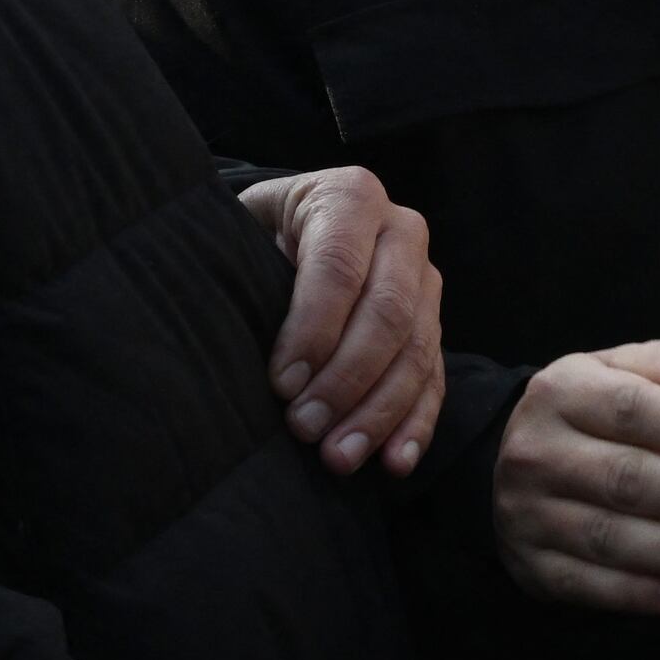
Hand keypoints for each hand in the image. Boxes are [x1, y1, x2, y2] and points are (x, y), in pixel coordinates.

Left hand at [239, 167, 442, 475]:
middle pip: (388, 312)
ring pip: (416, 350)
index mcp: (350, 197)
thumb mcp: (241, 230)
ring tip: (338, 458)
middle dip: (346, 379)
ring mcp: (425, 281)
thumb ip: (239, 262)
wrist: (287, 233)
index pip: (339, 266)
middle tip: (302, 428)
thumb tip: (225, 329)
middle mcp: (402, 231)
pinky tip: (395, 461)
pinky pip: (435, 378)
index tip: (280, 382)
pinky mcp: (435, 326)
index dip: (312, 328)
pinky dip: (416, 424)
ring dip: (379, 412)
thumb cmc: (253, 238)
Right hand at [493, 343, 659, 614]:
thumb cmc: (587, 416)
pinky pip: (590, 586)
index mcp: (561, 394)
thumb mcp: (615, 374)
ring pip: (610, 537)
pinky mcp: (535, 567)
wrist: (502, 465)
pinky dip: (642, 594)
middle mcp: (538, 454)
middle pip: (626, 478)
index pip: (630, 410)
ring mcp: (531, 515)